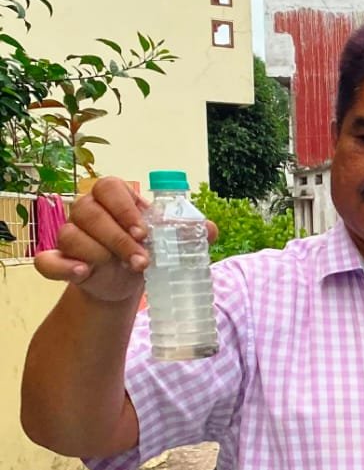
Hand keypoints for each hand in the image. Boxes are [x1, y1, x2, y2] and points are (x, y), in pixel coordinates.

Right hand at [33, 176, 217, 303]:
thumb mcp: (168, 241)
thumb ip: (189, 232)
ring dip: (100, 254)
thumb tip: (211, 230)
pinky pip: (47, 260)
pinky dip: (61, 266)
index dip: (125, 208)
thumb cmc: (145, 250)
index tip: (144, 232)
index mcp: (112, 198)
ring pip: (72, 234)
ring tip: (127, 269)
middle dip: (118, 237)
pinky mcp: (59, 260)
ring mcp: (70, 235)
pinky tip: (82, 272)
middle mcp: (86, 211)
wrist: (127, 282)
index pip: (109, 187)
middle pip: (89, 211)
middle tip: (142, 259)